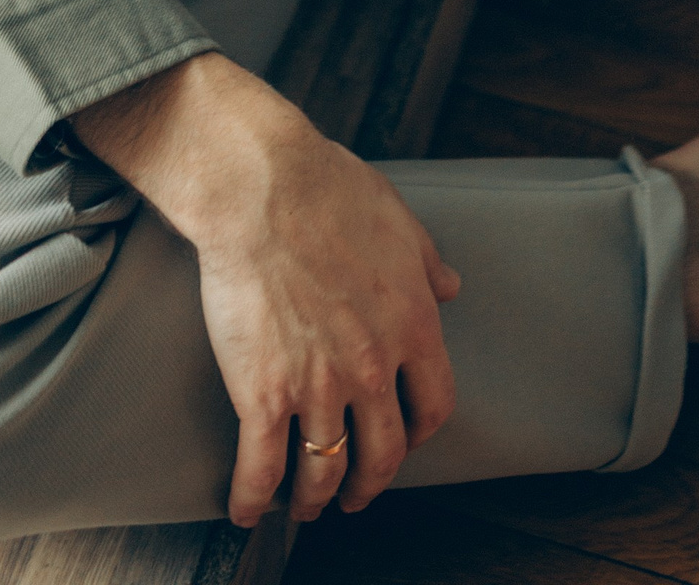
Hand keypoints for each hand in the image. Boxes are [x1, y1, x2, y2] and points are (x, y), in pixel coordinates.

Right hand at [71, 51, 459, 525]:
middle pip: (384, 452)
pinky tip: (247, 509)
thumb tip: (451, 285)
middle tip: (357, 491)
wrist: (263, 189)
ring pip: (325, 469)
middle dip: (371, 482)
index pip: (433, 406)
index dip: (420, 433)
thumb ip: (428, 262)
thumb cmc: (329, 190)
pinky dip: (255, 498)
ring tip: (306, 505)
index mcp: (412, 325)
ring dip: (317, 497)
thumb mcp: (400, 220)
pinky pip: (262, 466)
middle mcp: (373, 367)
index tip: (406, 439)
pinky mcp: (264, 393)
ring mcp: (319, 386)